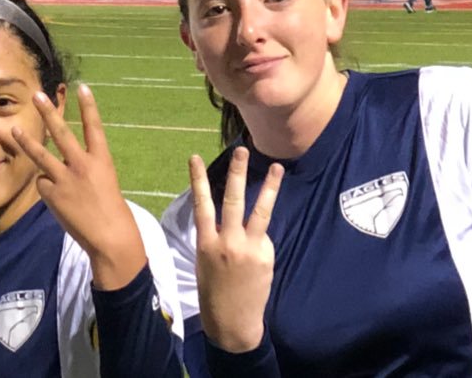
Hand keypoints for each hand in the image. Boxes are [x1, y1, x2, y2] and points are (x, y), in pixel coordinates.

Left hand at [12, 84, 145, 289]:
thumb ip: (87, 168)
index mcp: (101, 160)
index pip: (94, 127)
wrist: (110, 237)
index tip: (82, 87)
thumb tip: (65, 163)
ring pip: (40, 155)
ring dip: (26, 141)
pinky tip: (57, 200)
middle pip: (61, 132)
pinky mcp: (52, 194)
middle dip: (48, 112)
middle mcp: (82, 164)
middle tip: (37, 95)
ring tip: (13, 129)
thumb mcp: (105, 182)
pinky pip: (42, 184)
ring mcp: (65, 178)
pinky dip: (46, 188)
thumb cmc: (111, 212)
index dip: (88, 107)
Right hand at [189, 147, 283, 352]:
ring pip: (259, 211)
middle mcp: (227, 241)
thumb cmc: (215, 291)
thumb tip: (235, 221)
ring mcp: (248, 248)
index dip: (197, 179)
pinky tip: (257, 258)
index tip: (194, 157)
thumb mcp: (205, 262)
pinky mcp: (265, 256)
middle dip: (237, 172)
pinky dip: (262, 240)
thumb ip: (217, 238)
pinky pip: (265, 238)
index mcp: (206, 242)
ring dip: (269, 186)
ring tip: (277, 167)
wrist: (231, 321)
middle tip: (241, 150)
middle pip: (232, 199)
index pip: (201, 203)